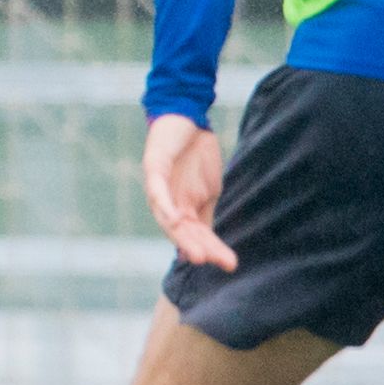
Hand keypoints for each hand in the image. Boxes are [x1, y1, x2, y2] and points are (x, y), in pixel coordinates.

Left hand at [143, 113, 230, 270]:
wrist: (186, 120)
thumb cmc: (195, 157)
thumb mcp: (208, 191)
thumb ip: (206, 216)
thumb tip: (210, 243)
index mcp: (181, 210)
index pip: (196, 235)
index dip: (211, 249)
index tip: (230, 264)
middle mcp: (167, 204)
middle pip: (181, 232)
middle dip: (196, 248)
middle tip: (211, 263)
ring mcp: (158, 188)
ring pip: (167, 219)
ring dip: (180, 236)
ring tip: (194, 253)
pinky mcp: (153, 170)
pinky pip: (157, 192)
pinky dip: (165, 206)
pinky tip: (174, 219)